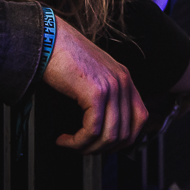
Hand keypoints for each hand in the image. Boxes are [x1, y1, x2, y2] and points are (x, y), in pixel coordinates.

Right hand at [43, 18, 149, 152]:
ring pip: (110, 135)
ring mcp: (112, 86)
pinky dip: (77, 141)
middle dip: (102, 148)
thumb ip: (103, 96)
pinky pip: (93, 130)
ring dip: (88, 147)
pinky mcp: (96, 92)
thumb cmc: (64, 58)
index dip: (124, 139)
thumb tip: (100, 128)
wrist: (50, 40)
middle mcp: (122, 82)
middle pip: (126, 133)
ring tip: (71, 143)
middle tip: (83, 147)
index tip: (105, 145)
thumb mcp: (93, 76)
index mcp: (124, 78)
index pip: (140, 119)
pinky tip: (64, 139)